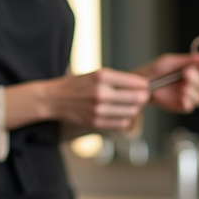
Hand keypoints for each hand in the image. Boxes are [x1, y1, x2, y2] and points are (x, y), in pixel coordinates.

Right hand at [6, 69, 149, 131]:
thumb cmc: (76, 85)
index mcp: (102, 76)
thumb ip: (117, 79)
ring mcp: (98, 110)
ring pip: (132, 112)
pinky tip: (121, 113)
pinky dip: (126, 119)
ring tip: (131, 105)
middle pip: (137, 98)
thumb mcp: (95, 74)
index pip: (136, 82)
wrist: (53, 99)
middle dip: (144, 97)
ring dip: (135, 109)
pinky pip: (121, 123)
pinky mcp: (96, 123)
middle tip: (143, 96)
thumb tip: (141, 85)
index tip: (145, 86)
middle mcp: (101, 93)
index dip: (145, 85)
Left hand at [136, 53, 198, 113]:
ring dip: (193, 89)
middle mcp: (195, 83)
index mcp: (195, 70)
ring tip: (181, 86)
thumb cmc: (156, 70)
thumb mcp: (171, 61)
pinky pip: (192, 104)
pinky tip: (180, 96)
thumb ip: (188, 60)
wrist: (143, 84)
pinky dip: (188, 99)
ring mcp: (190, 95)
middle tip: (186, 73)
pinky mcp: (184, 105)